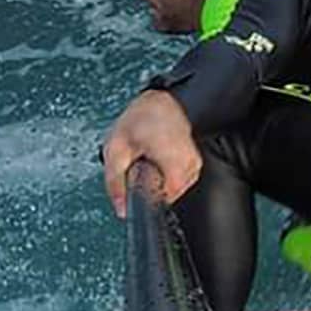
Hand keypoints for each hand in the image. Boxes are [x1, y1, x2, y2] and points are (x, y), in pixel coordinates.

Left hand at [101, 91, 201, 217]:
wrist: (161, 101)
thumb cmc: (140, 119)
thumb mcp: (116, 150)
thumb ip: (115, 182)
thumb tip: (120, 209)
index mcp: (169, 157)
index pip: (166, 196)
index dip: (148, 195)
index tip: (140, 184)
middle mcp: (187, 162)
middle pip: (168, 195)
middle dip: (151, 187)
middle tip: (142, 166)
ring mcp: (194, 164)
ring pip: (175, 191)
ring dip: (159, 182)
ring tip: (151, 160)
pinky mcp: (195, 165)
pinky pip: (181, 182)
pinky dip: (168, 176)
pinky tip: (160, 160)